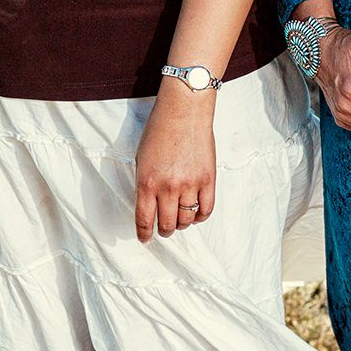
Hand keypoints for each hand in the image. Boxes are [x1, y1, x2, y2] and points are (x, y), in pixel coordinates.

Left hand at [135, 80, 216, 240]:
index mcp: (146, 182)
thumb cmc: (160, 130)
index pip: (144, 219)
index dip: (144, 233)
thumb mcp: (141, 159)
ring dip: (182, 223)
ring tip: (180, 219)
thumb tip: (150, 207)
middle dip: (164, 230)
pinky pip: (206, 210)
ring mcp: (190, 184)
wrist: (184, 111)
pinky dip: (200, 216)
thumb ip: (145, 184)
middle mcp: (168, 187)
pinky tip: (196, 213)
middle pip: (167, 224)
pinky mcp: (208, 180)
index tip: (145, 238)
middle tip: (164, 229)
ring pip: (186, 219)